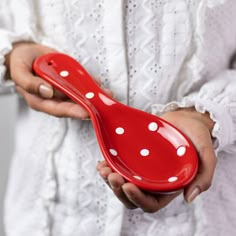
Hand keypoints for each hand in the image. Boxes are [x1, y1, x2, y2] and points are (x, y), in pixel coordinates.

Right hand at [5, 42, 110, 117]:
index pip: (59, 109)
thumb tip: (47, 91)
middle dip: (89, 105)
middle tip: (102, 104)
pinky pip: (81, 84)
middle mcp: (55, 98)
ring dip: (94, 96)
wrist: (26, 53)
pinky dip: (91, 84)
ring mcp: (63, 90)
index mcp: (41, 101)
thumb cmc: (20, 64)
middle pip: (73, 105)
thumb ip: (30, 83)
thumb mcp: (20, 72)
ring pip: (80, 95)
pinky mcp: (69, 81)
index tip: (87, 112)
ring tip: (106, 94)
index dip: (73, 111)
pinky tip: (99, 84)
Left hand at [97, 107, 216, 212]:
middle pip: (131, 196)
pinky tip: (102, 161)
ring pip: (121, 182)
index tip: (128, 186)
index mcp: (168, 187)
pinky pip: (118, 166)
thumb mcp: (206, 156)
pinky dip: (108, 165)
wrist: (184, 121)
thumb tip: (189, 199)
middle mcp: (152, 181)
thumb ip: (203, 177)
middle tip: (112, 176)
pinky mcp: (133, 157)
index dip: (138, 199)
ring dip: (109, 179)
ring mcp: (141, 169)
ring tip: (102, 169)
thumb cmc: (195, 138)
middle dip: (118, 190)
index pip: (150, 203)